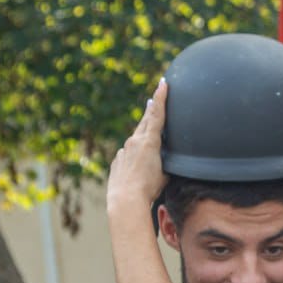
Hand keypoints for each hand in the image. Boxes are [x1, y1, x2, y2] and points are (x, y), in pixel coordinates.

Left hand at [107, 79, 168, 212]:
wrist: (126, 199)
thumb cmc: (149, 189)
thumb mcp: (165, 174)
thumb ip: (164, 161)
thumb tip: (161, 159)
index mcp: (149, 141)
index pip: (157, 114)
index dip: (161, 98)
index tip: (162, 83)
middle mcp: (134, 141)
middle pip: (146, 121)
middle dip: (152, 109)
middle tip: (156, 97)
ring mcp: (124, 150)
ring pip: (136, 137)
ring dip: (144, 134)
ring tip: (151, 135)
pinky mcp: (117, 161)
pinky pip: (128, 153)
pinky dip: (134, 153)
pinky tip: (137, 164)